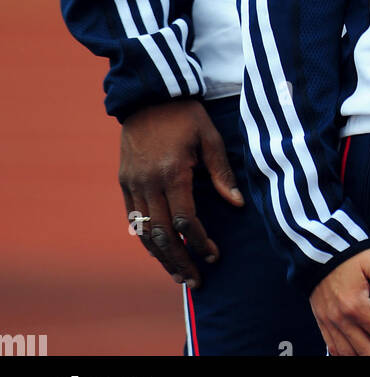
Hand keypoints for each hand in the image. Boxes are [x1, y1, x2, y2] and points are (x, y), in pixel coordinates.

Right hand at [119, 98, 243, 287]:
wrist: (147, 95)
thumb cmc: (185, 114)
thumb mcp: (209, 136)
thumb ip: (221, 172)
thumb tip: (237, 204)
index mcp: (172, 172)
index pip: (184, 220)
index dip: (199, 242)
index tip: (214, 254)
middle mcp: (148, 183)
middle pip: (162, 235)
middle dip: (180, 262)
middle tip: (196, 281)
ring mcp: (133, 184)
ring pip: (144, 233)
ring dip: (161, 258)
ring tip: (179, 275)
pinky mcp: (124, 182)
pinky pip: (132, 220)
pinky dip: (146, 240)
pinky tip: (159, 251)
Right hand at [310, 250, 369, 356]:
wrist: (318, 248)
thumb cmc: (349, 254)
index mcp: (357, 306)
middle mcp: (342, 319)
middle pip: (367, 352)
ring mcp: (329, 322)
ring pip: (348, 354)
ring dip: (364, 360)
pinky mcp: (321, 321)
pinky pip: (332, 347)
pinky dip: (344, 356)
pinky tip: (355, 356)